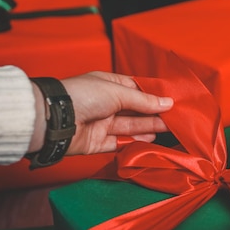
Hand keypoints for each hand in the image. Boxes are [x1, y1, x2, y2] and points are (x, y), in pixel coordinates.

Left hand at [30, 71, 172, 154]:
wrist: (54, 119)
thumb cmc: (82, 95)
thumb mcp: (118, 92)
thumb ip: (144, 100)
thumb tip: (167, 103)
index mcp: (108, 85)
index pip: (136, 90)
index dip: (154, 95)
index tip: (172, 100)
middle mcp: (105, 104)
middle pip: (135, 110)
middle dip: (155, 113)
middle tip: (176, 117)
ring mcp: (101, 123)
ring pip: (130, 126)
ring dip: (149, 127)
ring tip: (168, 128)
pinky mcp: (97, 143)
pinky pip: (119, 143)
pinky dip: (134, 142)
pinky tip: (150, 139)